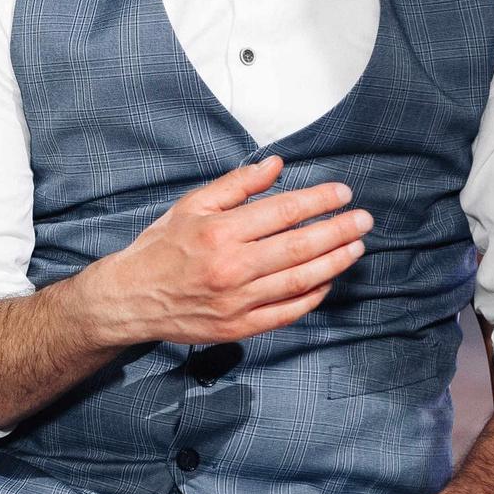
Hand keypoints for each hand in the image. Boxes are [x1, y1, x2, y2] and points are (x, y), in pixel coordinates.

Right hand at [74, 156, 369, 346]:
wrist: (130, 298)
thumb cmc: (159, 249)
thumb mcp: (191, 206)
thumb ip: (236, 185)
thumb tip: (275, 166)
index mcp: (219, 233)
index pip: (282, 211)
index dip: (318, 200)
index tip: (342, 193)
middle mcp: (231, 267)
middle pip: (300, 246)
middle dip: (338, 230)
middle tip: (363, 219)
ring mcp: (237, 301)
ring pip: (300, 280)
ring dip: (334, 262)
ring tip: (356, 247)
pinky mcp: (239, 327)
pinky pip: (287, 312)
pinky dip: (312, 296)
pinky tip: (327, 280)